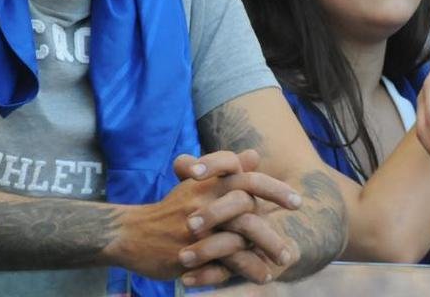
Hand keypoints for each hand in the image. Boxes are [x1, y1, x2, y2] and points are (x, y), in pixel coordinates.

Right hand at [108, 149, 301, 283]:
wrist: (131, 233)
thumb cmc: (171, 209)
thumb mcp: (198, 185)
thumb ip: (227, 171)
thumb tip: (254, 154)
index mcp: (210, 181)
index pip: (248, 177)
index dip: (275, 189)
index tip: (298, 202)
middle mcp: (206, 198)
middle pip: (250, 203)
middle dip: (276, 223)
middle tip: (296, 235)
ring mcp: (200, 224)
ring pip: (242, 231)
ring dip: (267, 247)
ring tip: (285, 261)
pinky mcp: (193, 248)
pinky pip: (227, 257)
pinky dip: (248, 267)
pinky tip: (264, 275)